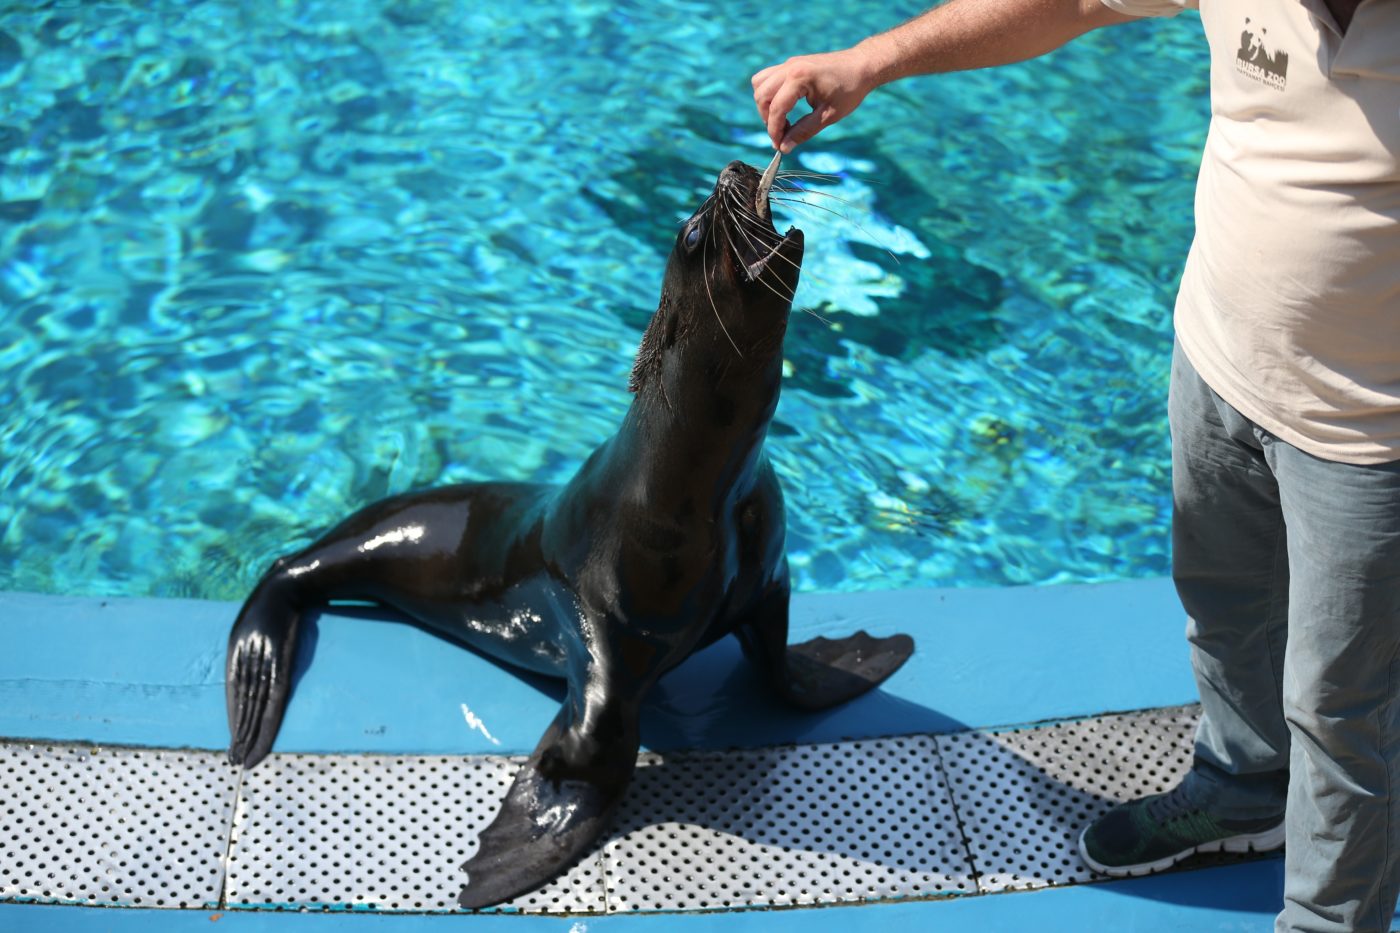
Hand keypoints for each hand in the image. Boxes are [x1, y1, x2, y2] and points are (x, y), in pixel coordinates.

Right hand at [751, 48, 876, 152]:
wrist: (862, 66)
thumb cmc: (849, 90)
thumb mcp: (828, 115)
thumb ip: (804, 131)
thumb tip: (784, 147)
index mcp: (799, 78)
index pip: (776, 109)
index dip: (775, 131)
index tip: (779, 146)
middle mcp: (790, 67)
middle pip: (762, 95)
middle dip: (767, 118)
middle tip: (782, 133)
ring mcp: (789, 63)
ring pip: (760, 83)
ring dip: (765, 104)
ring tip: (781, 119)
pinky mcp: (791, 64)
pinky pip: (768, 77)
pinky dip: (770, 93)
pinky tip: (785, 105)